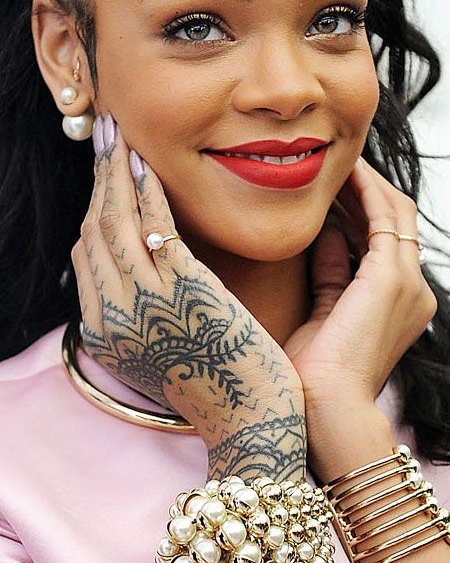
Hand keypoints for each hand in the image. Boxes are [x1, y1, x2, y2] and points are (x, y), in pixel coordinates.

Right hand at [70, 114, 305, 475]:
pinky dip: (149, 189)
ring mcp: (142, 303)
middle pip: (93, 233)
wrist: (252, 422)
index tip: (107, 179)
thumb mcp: (166, 353)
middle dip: (98, 181)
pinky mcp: (179, 288)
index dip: (95, 211)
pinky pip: (154, 225)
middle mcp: (112, 318)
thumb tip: (144, 271)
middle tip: (106, 140)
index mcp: (103, 337)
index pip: (85, 258)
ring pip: (116, 221)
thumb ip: (145, 316)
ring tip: (123, 139)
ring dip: (118, 173)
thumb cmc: (222, 389)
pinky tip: (151, 166)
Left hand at [283, 156, 436, 421]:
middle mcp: (414, 291)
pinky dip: (366, 191)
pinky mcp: (391, 277)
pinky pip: (384, 217)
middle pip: (395, 222)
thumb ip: (331, 274)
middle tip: (334, 166)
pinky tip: (345, 173)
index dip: (359, 211)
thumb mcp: (324, 314)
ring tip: (338, 160)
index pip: (384, 243)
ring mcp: (408, 283)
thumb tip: (326, 234)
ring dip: (367, 184)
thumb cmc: (315, 376)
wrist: (326, 407)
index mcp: (400, 305)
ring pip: (394, 213)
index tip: (332, 190)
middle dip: (365, 191)